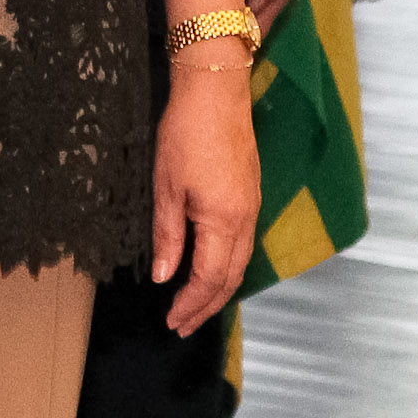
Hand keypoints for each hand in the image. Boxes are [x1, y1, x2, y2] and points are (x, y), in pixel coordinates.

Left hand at [152, 59, 260, 334]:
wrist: (216, 91)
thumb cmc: (186, 134)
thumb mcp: (166, 187)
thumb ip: (168, 236)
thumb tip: (165, 277)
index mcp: (223, 221)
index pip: (210, 279)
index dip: (191, 304)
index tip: (172, 321)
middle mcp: (245, 219)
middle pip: (231, 278)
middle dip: (207, 306)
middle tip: (182, 325)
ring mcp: (252, 206)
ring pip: (240, 262)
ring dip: (218, 289)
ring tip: (195, 306)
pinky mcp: (250, 194)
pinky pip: (243, 243)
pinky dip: (227, 266)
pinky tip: (211, 268)